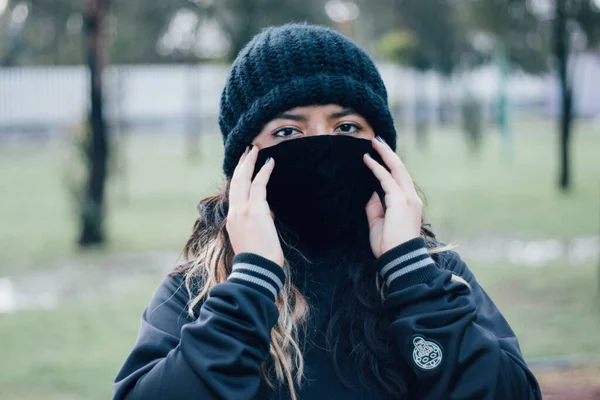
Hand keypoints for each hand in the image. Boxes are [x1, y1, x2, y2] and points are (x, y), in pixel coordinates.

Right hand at [226, 146, 283, 266]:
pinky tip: (269, 162)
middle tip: (247, 151)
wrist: (258, 269)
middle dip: (240, 165)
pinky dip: (264, 172)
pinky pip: (259, 185)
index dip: (237, 179)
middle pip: (235, 182)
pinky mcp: (255, 210)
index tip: (241, 168)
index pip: (234, 194)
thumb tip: (266, 217)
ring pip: (243, 179)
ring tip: (255, 150)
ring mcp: (243, 210)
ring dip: (249, 163)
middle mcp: (234, 213)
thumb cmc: (258, 260)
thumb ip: (256, 225)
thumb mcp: (252, 240)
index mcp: (232, 221)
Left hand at [363, 137, 422, 258]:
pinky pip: (386, 179)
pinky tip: (368, 160)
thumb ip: (375, 206)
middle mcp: (411, 198)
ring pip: (397, 169)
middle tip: (377, 141)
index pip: (400, 179)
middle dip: (389, 154)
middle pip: (401, 169)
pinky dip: (377, 168)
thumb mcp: (378, 222)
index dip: (390, 166)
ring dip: (384, 155)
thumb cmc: (388, 244)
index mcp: (409, 204)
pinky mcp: (400, 201)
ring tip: (374, 143)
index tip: (380, 155)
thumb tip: (370, 192)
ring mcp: (407, 198)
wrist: (398, 258)